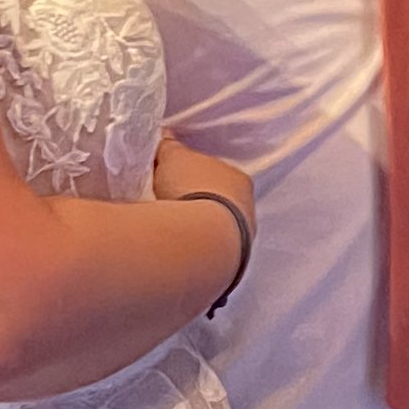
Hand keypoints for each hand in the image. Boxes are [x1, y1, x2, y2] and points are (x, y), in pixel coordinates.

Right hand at [151, 133, 255, 302]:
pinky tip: (169, 253)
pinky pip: (202, 256)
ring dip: (190, 233)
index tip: (169, 182)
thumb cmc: (191, 191)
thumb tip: (163, 139)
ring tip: (162, 234)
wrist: (199, 242)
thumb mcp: (173, 157)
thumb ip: (169, 147)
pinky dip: (187, 253)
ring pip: (209, 234)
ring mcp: (239, 243)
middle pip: (213, 205)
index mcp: (238, 180)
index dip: (189, 176)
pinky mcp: (225, 270)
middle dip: (190, 206)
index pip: (213, 174)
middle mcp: (246, 211)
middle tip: (162, 208)